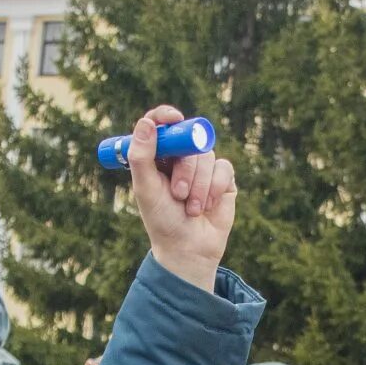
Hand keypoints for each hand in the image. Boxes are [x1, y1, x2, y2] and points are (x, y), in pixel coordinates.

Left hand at [126, 104, 236, 292]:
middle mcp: (181, 157)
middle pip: (189, 140)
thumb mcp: (146, 189)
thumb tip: (146, 122)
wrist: (189, 249)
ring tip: (192, 208)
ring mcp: (203, 167)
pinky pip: (224, 168)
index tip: (172, 118)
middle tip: (179, 193)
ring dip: (199, 186)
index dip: (166, 116)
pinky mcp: (223, 178)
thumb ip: (141, 156)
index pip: (161, 125)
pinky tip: (208, 207)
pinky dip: (215, 188)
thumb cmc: (162, 220)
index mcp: (158, 156)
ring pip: (207, 156)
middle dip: (185, 170)